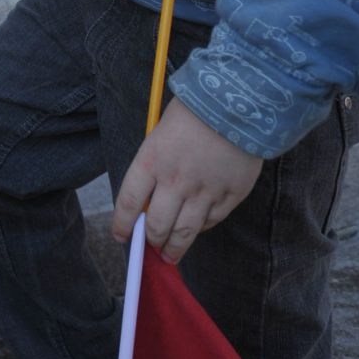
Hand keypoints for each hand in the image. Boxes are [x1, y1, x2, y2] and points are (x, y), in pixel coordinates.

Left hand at [112, 97, 263, 263]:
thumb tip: (148, 197)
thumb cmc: (193, 113)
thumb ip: (154, 165)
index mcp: (151, 161)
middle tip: (152, 245)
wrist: (238, 103)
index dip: (122, 225)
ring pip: (184, 233)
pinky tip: (196, 230)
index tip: (121, 236)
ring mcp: (204, 191)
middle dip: (151, 241)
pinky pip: (211, 222)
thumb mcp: (160, 133)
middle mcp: (175, 181)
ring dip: (174, 248)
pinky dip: (201, 229)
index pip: (128, 203)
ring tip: (170, 256)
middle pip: (156, 226)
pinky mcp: (230, 195)